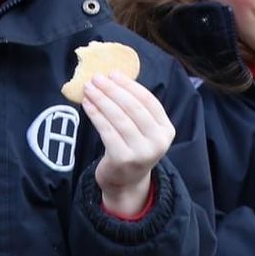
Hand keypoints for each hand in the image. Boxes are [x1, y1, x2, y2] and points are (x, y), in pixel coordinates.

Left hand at [82, 73, 174, 216]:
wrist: (125, 182)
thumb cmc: (132, 147)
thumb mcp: (142, 130)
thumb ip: (134, 108)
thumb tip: (112, 77)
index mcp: (167, 130)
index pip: (149, 101)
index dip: (130, 85)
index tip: (113, 73)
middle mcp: (158, 142)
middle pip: (133, 108)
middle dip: (112, 90)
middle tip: (96, 78)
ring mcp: (141, 152)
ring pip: (119, 118)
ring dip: (102, 100)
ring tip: (89, 89)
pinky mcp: (123, 159)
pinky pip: (107, 131)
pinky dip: (96, 115)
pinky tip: (87, 105)